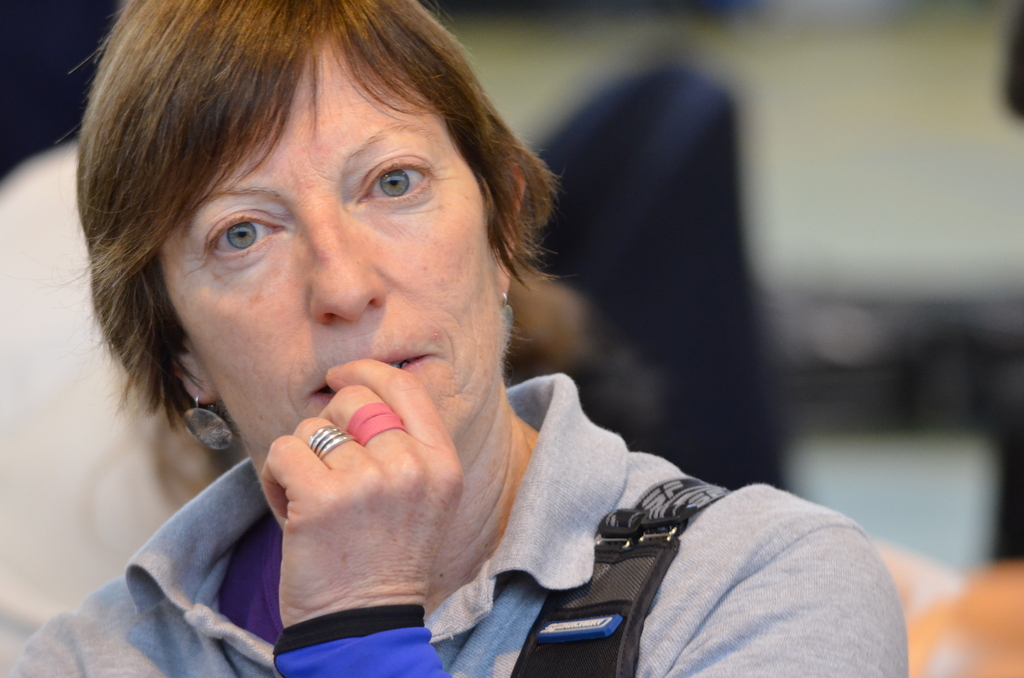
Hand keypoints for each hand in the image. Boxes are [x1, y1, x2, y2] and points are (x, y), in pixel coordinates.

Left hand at [260, 359, 463, 625]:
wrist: (363, 625)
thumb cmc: (385, 560)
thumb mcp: (423, 498)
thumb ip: (404, 446)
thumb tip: (356, 388)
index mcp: (441, 463)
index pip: (403, 388)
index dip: (366, 371)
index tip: (340, 376)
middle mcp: (410, 467)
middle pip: (352, 401)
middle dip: (327, 424)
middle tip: (326, 467)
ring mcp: (367, 481)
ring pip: (310, 429)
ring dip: (300, 460)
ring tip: (313, 502)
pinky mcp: (322, 498)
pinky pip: (283, 451)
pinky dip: (276, 478)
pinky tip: (291, 509)